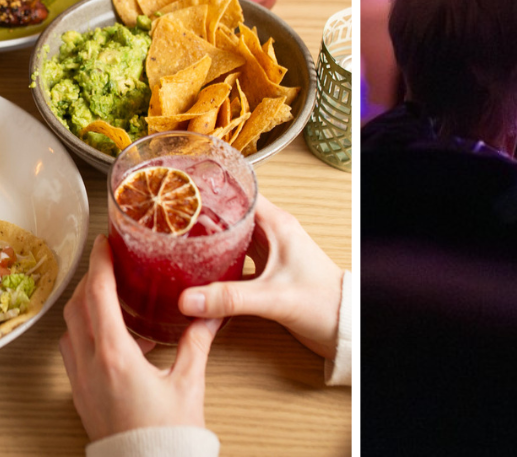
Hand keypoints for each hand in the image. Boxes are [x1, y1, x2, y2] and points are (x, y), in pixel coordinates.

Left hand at [60, 234, 220, 441]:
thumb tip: (211, 312)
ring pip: (70, 329)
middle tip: (109, 263)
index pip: (99, 295)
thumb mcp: (188, 383)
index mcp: (115, 356)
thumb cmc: (167, 436)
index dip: (101, 264)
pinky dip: (86, 332)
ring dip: (85, 305)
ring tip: (110, 296)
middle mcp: (90, 366)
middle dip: (91, 279)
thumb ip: (197, 342)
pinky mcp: (81, 396)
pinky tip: (113, 337)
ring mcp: (81, 382)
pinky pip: (73, 351)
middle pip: (78, 307)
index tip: (104, 241)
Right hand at [179, 195, 343, 358]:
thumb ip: (230, 298)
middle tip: (174, 220)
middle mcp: (273, 234)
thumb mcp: (272, 297)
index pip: (241, 194)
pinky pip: (238, 259)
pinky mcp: (268, 272)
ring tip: (181, 242)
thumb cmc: (322, 301)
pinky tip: (201, 272)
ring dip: (212, 241)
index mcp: (277, 225)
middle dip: (205, 217)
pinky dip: (220, 263)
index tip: (187, 194)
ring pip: (234, 238)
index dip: (214, 192)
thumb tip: (189, 299)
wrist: (342, 325)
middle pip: (232, 215)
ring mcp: (270, 252)